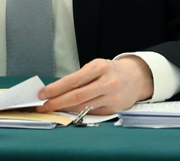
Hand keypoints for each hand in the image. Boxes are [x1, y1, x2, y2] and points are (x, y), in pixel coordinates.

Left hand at [35, 56, 153, 114]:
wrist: (136, 77)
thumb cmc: (111, 71)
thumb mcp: (96, 66)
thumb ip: (80, 77)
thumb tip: (57, 90)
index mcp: (100, 67)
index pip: (74, 80)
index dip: (56, 88)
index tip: (43, 94)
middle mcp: (107, 82)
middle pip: (77, 95)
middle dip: (57, 102)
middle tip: (43, 105)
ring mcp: (111, 97)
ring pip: (83, 106)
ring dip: (65, 109)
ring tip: (52, 109)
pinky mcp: (114, 109)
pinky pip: (91, 112)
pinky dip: (78, 112)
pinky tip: (68, 111)